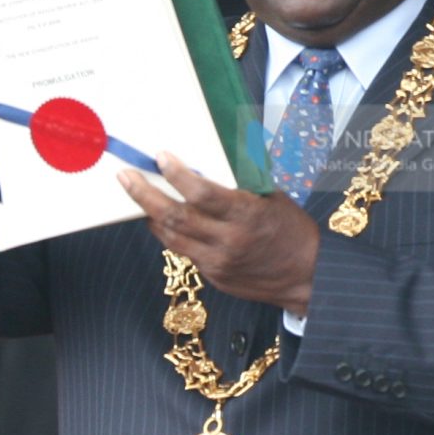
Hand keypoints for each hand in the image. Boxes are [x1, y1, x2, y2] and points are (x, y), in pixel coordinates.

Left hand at [118, 152, 320, 318]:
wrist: (307, 276)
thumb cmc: (292, 231)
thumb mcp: (272, 198)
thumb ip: (240, 183)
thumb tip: (211, 160)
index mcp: (247, 215)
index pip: (202, 194)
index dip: (177, 175)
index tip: (161, 157)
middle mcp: (229, 241)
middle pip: (176, 217)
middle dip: (145, 195)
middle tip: (126, 177)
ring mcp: (218, 262)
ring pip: (172, 237)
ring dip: (151, 214)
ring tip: (137, 194)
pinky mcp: (213, 277)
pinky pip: (183, 252)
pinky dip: (170, 233)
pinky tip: (162, 219)